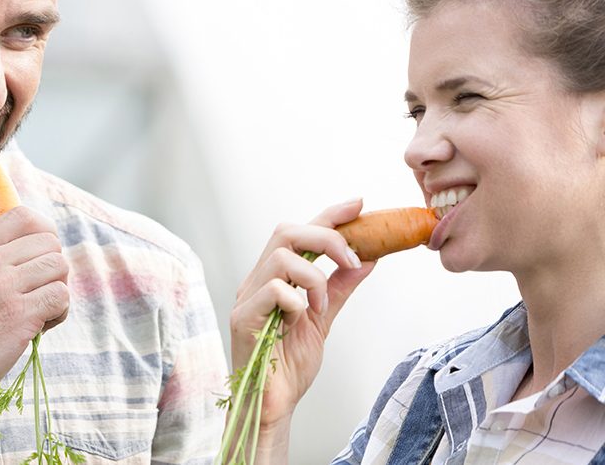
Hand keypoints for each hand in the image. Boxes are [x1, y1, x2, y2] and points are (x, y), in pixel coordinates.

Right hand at [0, 206, 68, 412]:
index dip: (43, 232)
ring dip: (57, 290)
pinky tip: (41, 326)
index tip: (40, 255)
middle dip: (53, 268)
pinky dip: (59, 312)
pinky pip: (61, 297)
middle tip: (39, 292)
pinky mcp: (20, 316)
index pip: (23, 216)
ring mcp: (5, 288)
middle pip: (50, 243)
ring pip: (60, 267)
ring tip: (40, 311)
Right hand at [230, 198, 373, 436]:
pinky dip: (298, 300)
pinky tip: (302, 320)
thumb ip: (339, 289)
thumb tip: (366, 260)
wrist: (273, 406)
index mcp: (274, 278)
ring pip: (281, 256)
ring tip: (321, 306)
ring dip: (314, 277)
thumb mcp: (322, 321)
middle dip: (326, 236)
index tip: (358, 204)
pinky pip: (273, 290)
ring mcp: (247, 298)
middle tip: (352, 258)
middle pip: (285, 232)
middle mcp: (256, 281)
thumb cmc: (288, 367)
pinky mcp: (243, 319)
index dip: (328, 215)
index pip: (299, 234)